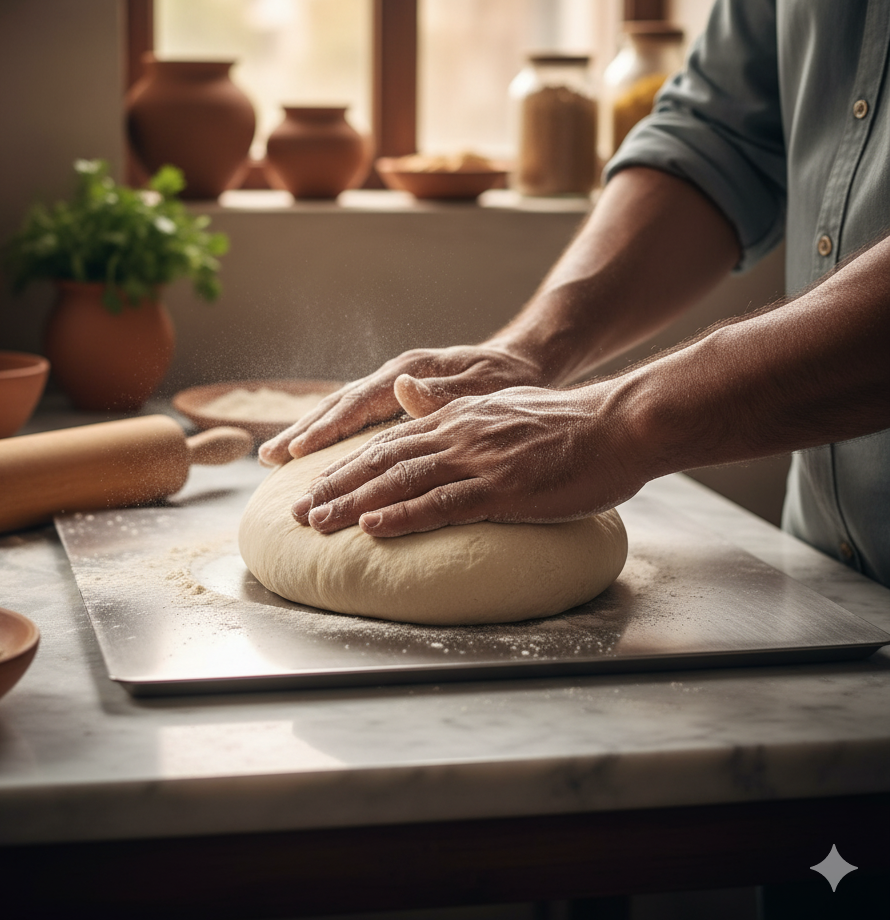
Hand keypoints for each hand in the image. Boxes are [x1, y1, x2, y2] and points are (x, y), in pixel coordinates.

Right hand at [257, 345, 544, 465]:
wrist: (522, 359)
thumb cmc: (508, 378)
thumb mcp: (486, 386)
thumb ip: (444, 393)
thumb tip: (402, 390)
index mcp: (411, 372)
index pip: (359, 402)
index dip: (327, 428)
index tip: (298, 451)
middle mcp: (395, 376)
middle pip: (339, 405)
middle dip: (303, 433)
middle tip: (268, 459)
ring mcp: (392, 385)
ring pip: (340, 409)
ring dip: (307, 433)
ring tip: (273, 457)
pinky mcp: (396, 396)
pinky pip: (353, 415)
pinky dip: (327, 432)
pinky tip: (310, 450)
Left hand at [290, 383, 646, 536]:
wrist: (620, 424)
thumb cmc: (567, 426)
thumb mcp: (500, 406)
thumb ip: (449, 406)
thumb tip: (405, 393)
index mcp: (457, 419)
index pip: (388, 442)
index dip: (347, 465)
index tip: (315, 485)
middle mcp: (458, 434)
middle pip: (382, 460)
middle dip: (335, 486)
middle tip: (298, 511)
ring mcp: (479, 460)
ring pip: (401, 480)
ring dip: (354, 503)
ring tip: (317, 522)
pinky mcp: (503, 487)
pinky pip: (443, 503)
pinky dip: (404, 515)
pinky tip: (373, 527)